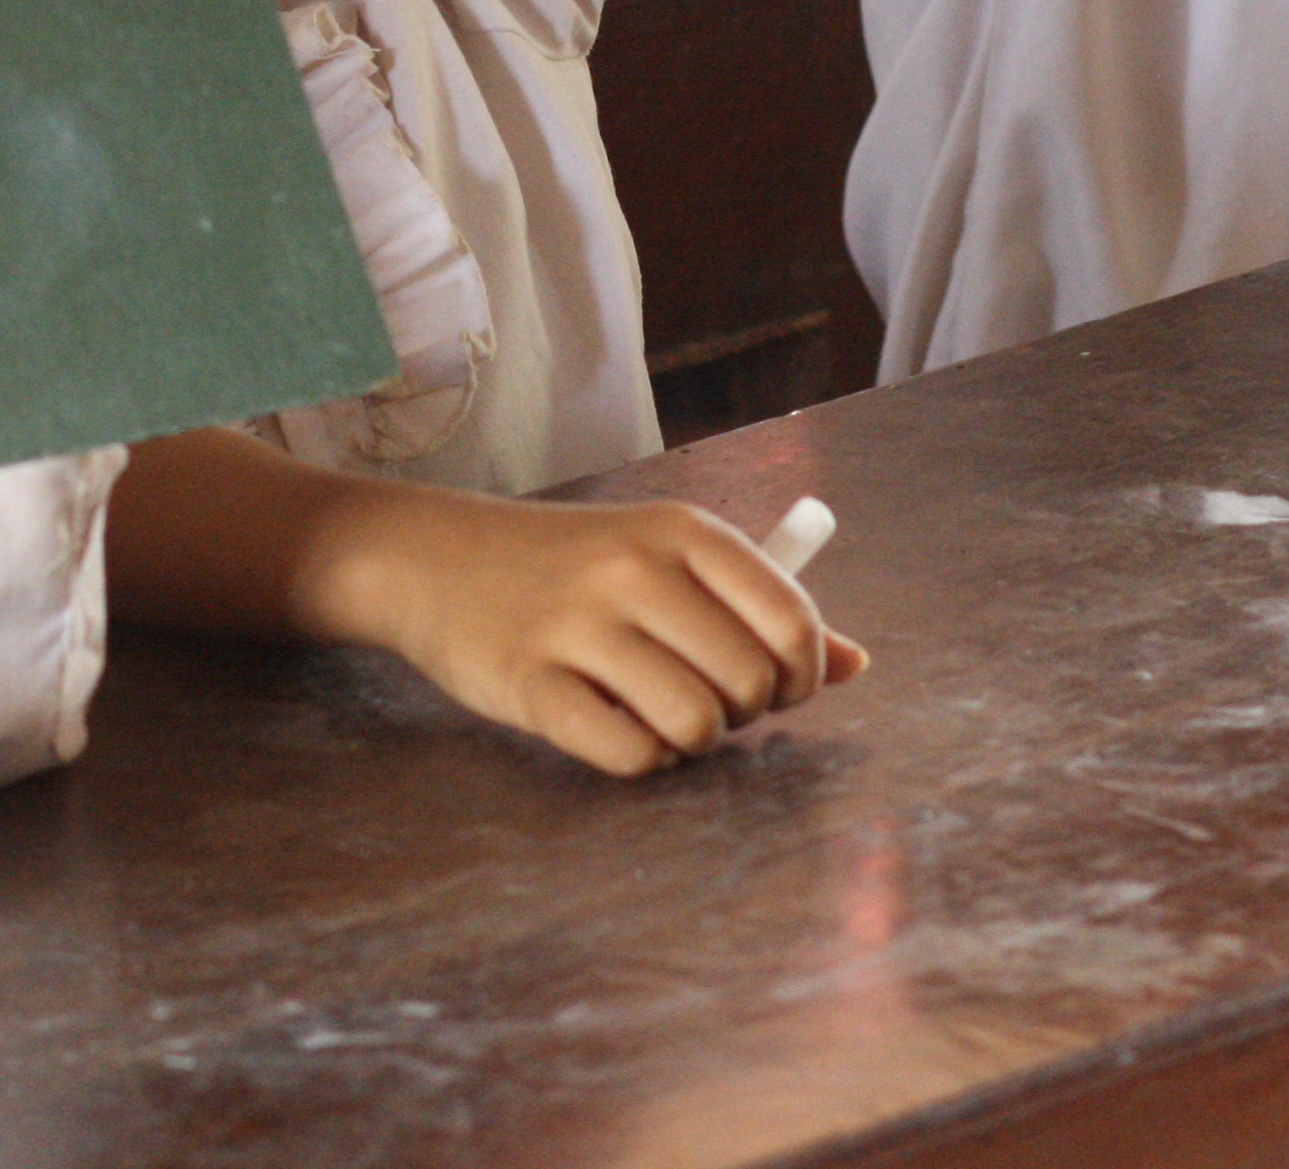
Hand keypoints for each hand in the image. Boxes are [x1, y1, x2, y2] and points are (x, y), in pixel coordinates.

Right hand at [354, 494, 868, 778]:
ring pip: (695, 724)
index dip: (801, 675)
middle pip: (749, 682)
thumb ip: (760, 605)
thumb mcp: (667, 556)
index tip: (774, 685)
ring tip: (662, 715)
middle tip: (708, 700)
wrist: (436, 559)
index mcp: (682, 530)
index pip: (791, 621)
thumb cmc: (572, 562)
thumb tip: (853, 665)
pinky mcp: (531, 684)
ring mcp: (579, 626)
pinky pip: (629, 754)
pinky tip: (617, 727)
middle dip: (744, 713)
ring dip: (692, 740)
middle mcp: (635, 569)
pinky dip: (640, 758)